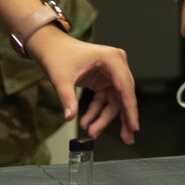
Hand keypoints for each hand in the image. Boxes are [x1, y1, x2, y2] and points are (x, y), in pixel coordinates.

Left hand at [28, 29, 140, 144]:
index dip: (130, 109)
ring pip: (115, 100)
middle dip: (121, 118)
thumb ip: (67, 98)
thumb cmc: (58, 55)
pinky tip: (88, 122)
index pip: (125, 87)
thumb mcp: (61, 78)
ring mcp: (111, 72)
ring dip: (104, 117)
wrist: (51, 47)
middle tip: (126, 138)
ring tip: (92, 132)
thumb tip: (69, 117)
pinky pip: (105, 99)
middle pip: (123, 95)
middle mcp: (116, 64)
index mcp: (111, 59)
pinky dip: (97, 111)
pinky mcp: (104, 78)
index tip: (134, 126)